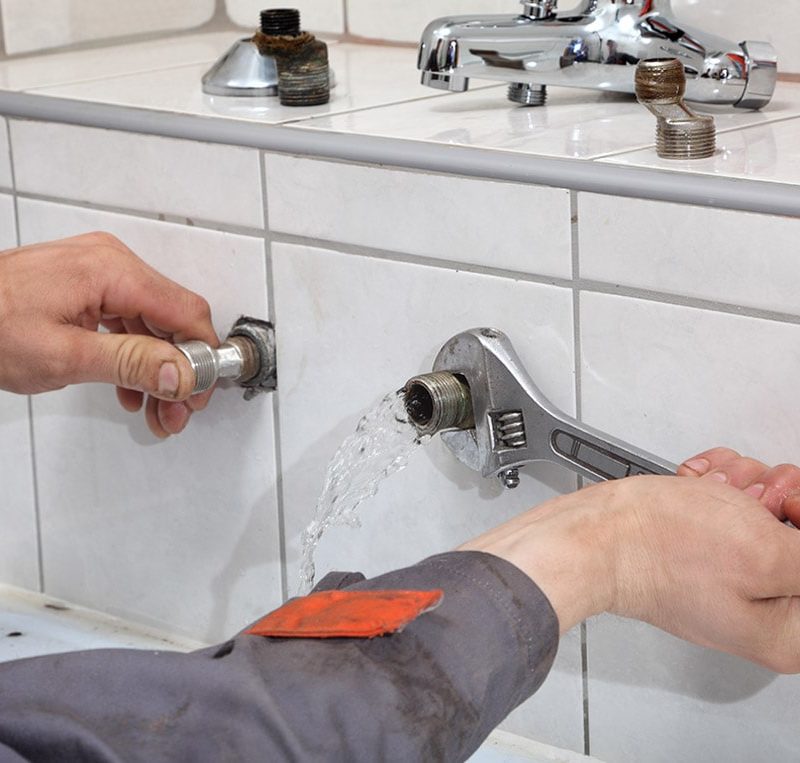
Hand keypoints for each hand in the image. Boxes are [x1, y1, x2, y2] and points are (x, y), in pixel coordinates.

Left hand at [0, 232, 217, 437]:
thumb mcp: (62, 355)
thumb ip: (130, 362)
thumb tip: (181, 372)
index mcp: (111, 271)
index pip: (186, 312)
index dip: (201, 357)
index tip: (200, 392)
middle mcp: (111, 264)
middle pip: (173, 319)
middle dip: (180, 371)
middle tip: (177, 411)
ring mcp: (99, 272)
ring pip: (153, 324)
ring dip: (159, 368)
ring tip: (155, 409)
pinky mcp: (86, 286)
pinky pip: (129, 319)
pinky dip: (135, 355)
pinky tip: (130, 388)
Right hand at [460, 450, 799, 672]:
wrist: (595, 534)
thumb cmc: (658, 547)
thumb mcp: (765, 552)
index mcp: (788, 632)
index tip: (788, 506)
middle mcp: (761, 612)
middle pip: (799, 537)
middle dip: (779, 500)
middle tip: (753, 497)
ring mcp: (730, 582)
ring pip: (768, 517)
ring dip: (747, 488)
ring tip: (716, 490)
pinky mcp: (704, 556)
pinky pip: (733, 514)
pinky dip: (721, 491)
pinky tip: (701, 488)